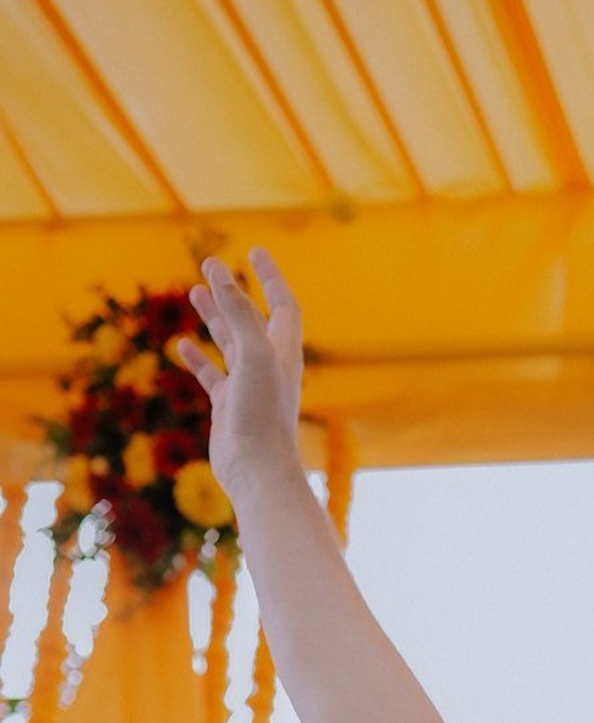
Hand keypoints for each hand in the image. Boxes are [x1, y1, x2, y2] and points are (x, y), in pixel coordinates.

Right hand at [179, 248, 304, 501]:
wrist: (258, 472)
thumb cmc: (262, 415)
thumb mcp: (253, 355)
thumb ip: (239, 313)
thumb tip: (219, 274)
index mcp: (283, 352)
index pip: (283, 304)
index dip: (271, 277)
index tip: (255, 251)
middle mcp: (269, 367)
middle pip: (251, 319)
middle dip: (232, 291)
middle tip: (209, 263)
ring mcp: (248, 387)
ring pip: (229, 344)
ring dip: (214, 318)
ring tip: (196, 293)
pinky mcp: (229, 408)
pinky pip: (212, 376)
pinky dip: (198, 358)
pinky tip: (181, 345)